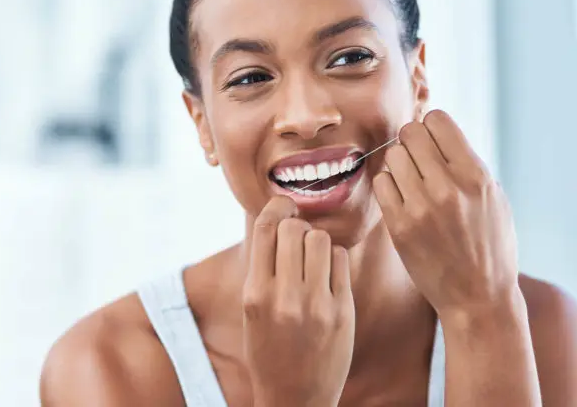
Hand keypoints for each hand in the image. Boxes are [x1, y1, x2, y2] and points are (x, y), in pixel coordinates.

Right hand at [243, 196, 354, 406]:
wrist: (294, 397)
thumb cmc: (268, 349)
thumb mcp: (251, 310)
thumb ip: (262, 269)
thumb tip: (278, 220)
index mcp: (254, 294)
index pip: (264, 229)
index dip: (275, 208)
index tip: (283, 206)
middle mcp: (283, 297)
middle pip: (294, 229)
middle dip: (296, 226)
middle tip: (297, 238)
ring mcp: (315, 305)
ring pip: (320, 239)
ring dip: (316, 242)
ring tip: (313, 259)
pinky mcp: (342, 311)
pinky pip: (340, 260)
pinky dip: (333, 259)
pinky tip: (328, 274)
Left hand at [373, 109, 519, 322]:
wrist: (477, 296)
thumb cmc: (488, 244)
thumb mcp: (492, 197)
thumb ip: (466, 164)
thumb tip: (436, 134)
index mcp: (475, 175)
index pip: (437, 120)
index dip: (431, 127)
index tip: (433, 141)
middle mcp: (448, 187)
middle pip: (410, 133)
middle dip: (411, 142)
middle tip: (417, 160)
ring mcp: (421, 207)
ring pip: (392, 156)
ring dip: (399, 163)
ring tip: (411, 181)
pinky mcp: (400, 226)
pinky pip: (381, 183)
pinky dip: (389, 186)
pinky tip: (401, 197)